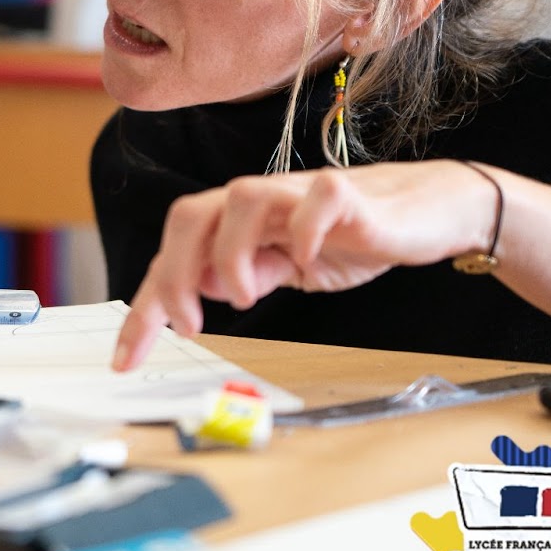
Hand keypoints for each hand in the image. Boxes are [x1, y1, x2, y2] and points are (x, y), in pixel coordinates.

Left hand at [111, 160, 499, 370]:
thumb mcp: (288, 267)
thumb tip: (197, 288)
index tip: (125, 358)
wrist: (425, 212)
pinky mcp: (347, 194)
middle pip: (189, 216)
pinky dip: (306, 229)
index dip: (146, 305)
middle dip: (173, 274)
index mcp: (238, 222)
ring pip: (239, 197)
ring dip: (230, 253)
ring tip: (244, 297)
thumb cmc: (351, 237)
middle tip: (189, 326)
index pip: (174, 255)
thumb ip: (245, 272)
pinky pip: (317, 198)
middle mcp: (259, 201)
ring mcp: (299, 192)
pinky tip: (308, 260)